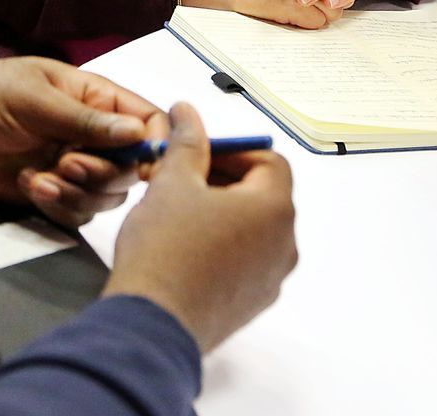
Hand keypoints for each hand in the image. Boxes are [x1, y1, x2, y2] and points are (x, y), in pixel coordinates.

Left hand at [0, 57, 157, 227]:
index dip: (155, 145)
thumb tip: (138, 132)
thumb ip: (86, 119)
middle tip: (68, 163)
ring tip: (43, 177)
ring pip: (105, 195)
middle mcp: (89, 133)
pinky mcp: (50, 191)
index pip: (146, 120)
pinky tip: (29, 185)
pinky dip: (58, 205)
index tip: (145, 167)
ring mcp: (70, 164)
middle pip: (129, 167)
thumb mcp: (34, 99)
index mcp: (93, 97)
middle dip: (102, 172)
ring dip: (78, 192)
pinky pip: (76, 212)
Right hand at [103, 103, 297, 352]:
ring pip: (251, 229)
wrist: (153, 322)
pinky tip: (181, 246)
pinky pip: (243, 260)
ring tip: (176, 210)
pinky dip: (220, 245)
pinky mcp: (251, 302)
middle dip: (222, 178)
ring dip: (220, 211)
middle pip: (261, 194)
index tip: (197, 150)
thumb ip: (187, 143)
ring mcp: (270, 278)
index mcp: (273, 209)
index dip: (231, 149)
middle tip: (180, 175)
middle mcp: (283, 245)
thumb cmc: (165, 251)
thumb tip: (188, 114)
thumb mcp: (172, 182)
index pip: (268, 161)